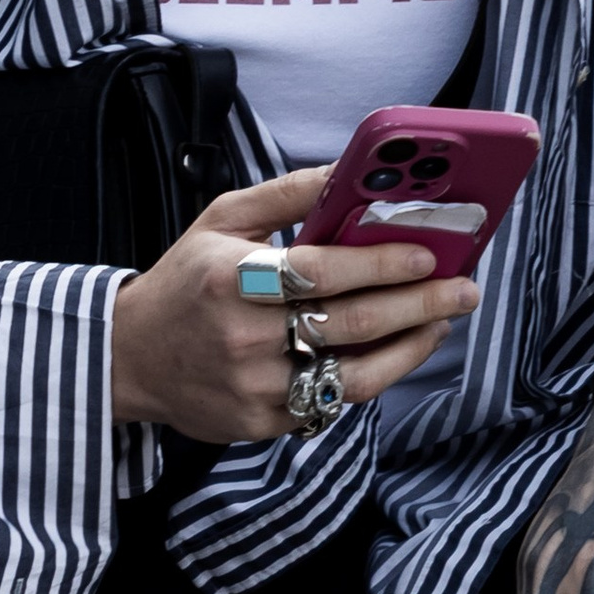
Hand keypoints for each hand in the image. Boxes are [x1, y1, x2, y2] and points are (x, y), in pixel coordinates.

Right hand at [109, 163, 478, 441]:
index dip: (381, 262)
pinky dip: (376, 375)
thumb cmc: (186, 280)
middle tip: (464, 287)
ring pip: (353, 373)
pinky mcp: (261, 423)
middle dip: (420, 303)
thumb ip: (288, 194)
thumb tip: (352, 170)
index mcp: (231, 276)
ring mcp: (253, 386)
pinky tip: (401, 350)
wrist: (130, 358)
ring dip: (410, 346)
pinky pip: (332, 402)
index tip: (428, 253)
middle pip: (351, 322)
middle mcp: (243, 335)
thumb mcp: (223, 219)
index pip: (321, 270)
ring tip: (442, 320)